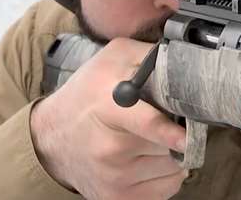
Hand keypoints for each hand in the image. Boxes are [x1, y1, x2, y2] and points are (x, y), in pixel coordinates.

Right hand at [30, 38, 187, 199]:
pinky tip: (151, 159)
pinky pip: (167, 188)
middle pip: (170, 147)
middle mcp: (110, 149)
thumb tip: (184, 60)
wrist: (52, 137)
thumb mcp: (113, 59)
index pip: (148, 125)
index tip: (189, 137)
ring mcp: (114, 178)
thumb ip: (148, 56)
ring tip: (154, 139)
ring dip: (173, 154)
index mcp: (109, 108)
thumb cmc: (88, 93)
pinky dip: (168, 174)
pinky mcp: (118, 198)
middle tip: (170, 121)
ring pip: (174, 168)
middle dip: (178, 134)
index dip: (174, 133)